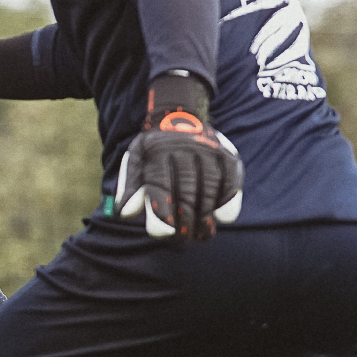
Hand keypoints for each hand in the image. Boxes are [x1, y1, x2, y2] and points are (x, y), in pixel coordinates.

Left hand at [114, 73, 241, 239]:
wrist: (178, 115)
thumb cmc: (153, 150)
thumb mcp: (135, 160)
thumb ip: (130, 186)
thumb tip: (125, 213)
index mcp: (157, 151)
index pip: (160, 185)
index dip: (162, 211)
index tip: (163, 234)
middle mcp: (184, 148)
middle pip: (187, 190)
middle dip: (185, 220)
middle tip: (182, 241)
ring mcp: (208, 150)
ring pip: (210, 187)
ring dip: (207, 215)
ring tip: (202, 235)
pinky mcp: (227, 154)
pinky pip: (231, 179)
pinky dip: (229, 200)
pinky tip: (222, 218)